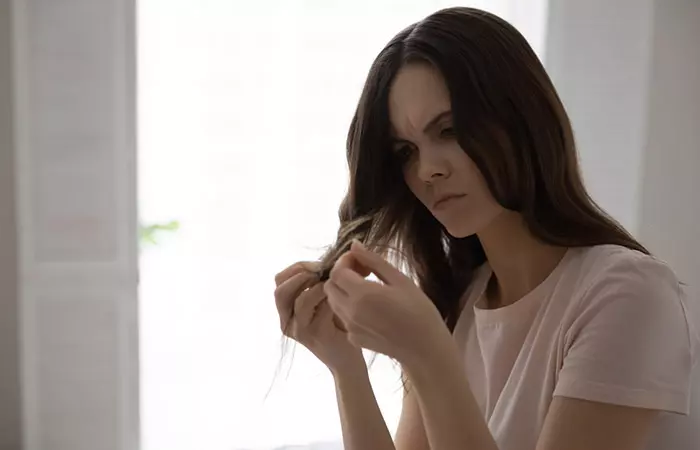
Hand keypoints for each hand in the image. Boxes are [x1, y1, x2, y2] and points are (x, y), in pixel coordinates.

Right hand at [274, 261, 364, 373]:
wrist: (348, 357)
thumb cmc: (337, 324)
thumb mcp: (323, 299)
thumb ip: (318, 281)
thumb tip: (328, 259)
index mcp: (285, 309)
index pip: (279, 280)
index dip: (296, 268)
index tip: (317, 265)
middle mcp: (286, 320)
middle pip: (281, 290)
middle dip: (302, 275)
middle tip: (322, 272)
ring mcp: (298, 330)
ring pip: (300, 301)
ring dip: (319, 287)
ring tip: (333, 284)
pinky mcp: (314, 336)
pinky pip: (319, 311)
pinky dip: (330, 299)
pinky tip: (341, 297)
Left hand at [323, 241, 451, 366]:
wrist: (425, 348)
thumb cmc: (419, 310)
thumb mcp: (399, 280)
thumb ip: (373, 261)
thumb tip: (354, 245)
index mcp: (363, 294)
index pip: (337, 272)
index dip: (345, 261)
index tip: (360, 260)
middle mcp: (351, 312)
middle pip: (330, 286)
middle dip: (341, 275)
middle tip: (363, 272)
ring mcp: (350, 327)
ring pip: (333, 301)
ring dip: (343, 291)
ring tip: (366, 288)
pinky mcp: (353, 338)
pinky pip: (342, 317)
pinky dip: (349, 307)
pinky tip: (369, 308)